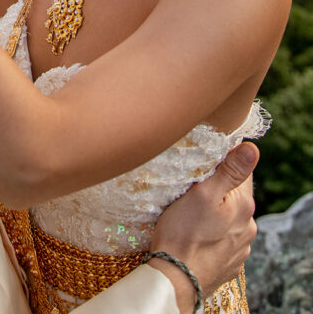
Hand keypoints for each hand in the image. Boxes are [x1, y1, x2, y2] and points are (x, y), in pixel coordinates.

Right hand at [150, 142, 257, 309]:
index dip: (223, 161)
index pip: (242, 170)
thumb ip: (230, 170)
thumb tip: (251, 149)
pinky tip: (196, 234)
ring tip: (191, 214)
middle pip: (235, 194)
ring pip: (229, 218)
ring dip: (215, 212)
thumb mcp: (203, 193)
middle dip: (217, 188)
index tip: (203, 163)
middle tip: (192, 188)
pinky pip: (223, 239)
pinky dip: (213, 233)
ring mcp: (240, 248)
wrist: (176, 279)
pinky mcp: (229, 263)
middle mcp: (248, 226)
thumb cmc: (184, 232)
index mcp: (244, 205)